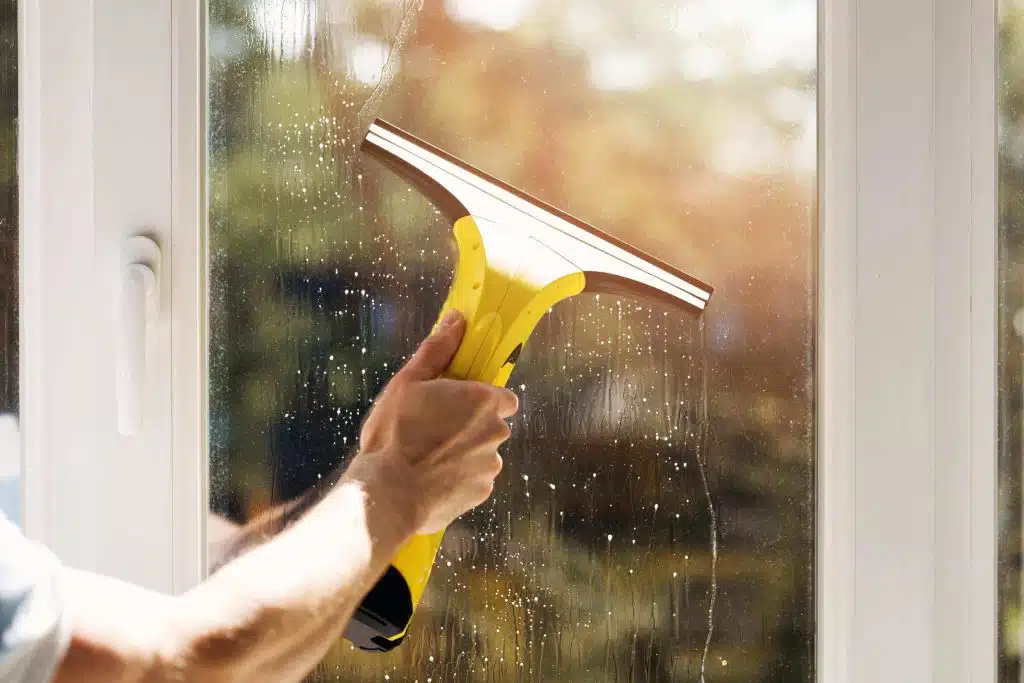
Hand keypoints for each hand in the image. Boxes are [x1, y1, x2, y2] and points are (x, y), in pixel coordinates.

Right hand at [345, 311, 518, 534]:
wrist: (388, 494)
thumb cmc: (395, 434)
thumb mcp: (409, 381)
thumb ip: (438, 349)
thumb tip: (455, 320)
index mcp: (484, 400)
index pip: (502, 395)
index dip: (479, 398)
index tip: (456, 402)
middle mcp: (496, 431)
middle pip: (491, 424)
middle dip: (469, 425)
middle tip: (433, 428)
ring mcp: (490, 465)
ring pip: (482, 453)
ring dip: (463, 452)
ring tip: (426, 455)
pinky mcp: (481, 493)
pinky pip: (473, 479)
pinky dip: (457, 478)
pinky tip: (429, 476)